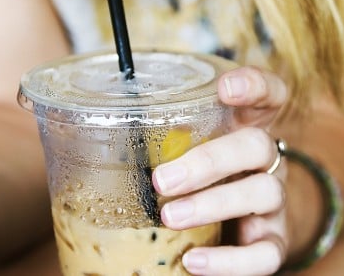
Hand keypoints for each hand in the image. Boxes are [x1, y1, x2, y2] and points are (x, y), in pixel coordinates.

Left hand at [152, 66, 289, 275]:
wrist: (234, 231)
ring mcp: (274, 202)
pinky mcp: (274, 242)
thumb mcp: (179, 152)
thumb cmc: (196, 179)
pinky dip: (230, 261)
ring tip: (170, 217)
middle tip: (162, 179)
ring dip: (213, 204)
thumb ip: (151, 140)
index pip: (268, 94)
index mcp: (245, 127)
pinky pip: (266, 253)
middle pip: (257, 145)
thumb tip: (69, 139)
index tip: (224, 88)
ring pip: (264, 193)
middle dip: (209, 160)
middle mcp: (266, 161)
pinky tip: (194, 261)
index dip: (253, 85)